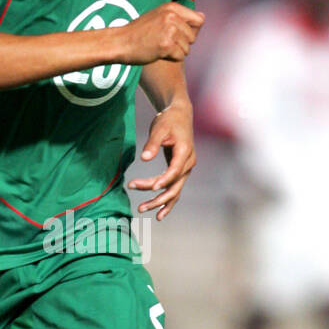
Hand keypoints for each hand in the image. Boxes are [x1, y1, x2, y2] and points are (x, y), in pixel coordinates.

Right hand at [116, 2, 204, 66]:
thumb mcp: (159, 15)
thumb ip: (180, 16)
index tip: (179, 34)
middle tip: (165, 42)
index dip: (192, 30)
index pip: (199, 20)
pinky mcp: (166, 45)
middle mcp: (172, 17)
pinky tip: (159, 53)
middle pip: (193, 37)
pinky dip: (171, 58)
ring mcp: (169, 30)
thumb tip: (203, 17)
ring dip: (177, 52)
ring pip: (188, 48)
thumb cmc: (139, 31)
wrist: (121, 42)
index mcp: (172, 8)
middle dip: (183, 43)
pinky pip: (180, 57)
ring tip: (160, 46)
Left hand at [128, 100, 195, 219]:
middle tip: (140, 206)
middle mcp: (188, 163)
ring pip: (174, 191)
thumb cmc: (169, 120)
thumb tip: (144, 158)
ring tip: (142, 209)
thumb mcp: (159, 128)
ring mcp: (185, 169)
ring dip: (159, 202)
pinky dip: (167, 202)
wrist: (180, 115)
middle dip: (157, 198)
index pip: (175, 170)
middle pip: (174, 186)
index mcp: (185, 152)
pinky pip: (175, 190)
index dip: (164, 180)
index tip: (151, 187)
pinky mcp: (180, 171)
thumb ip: (152, 143)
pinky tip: (158, 214)